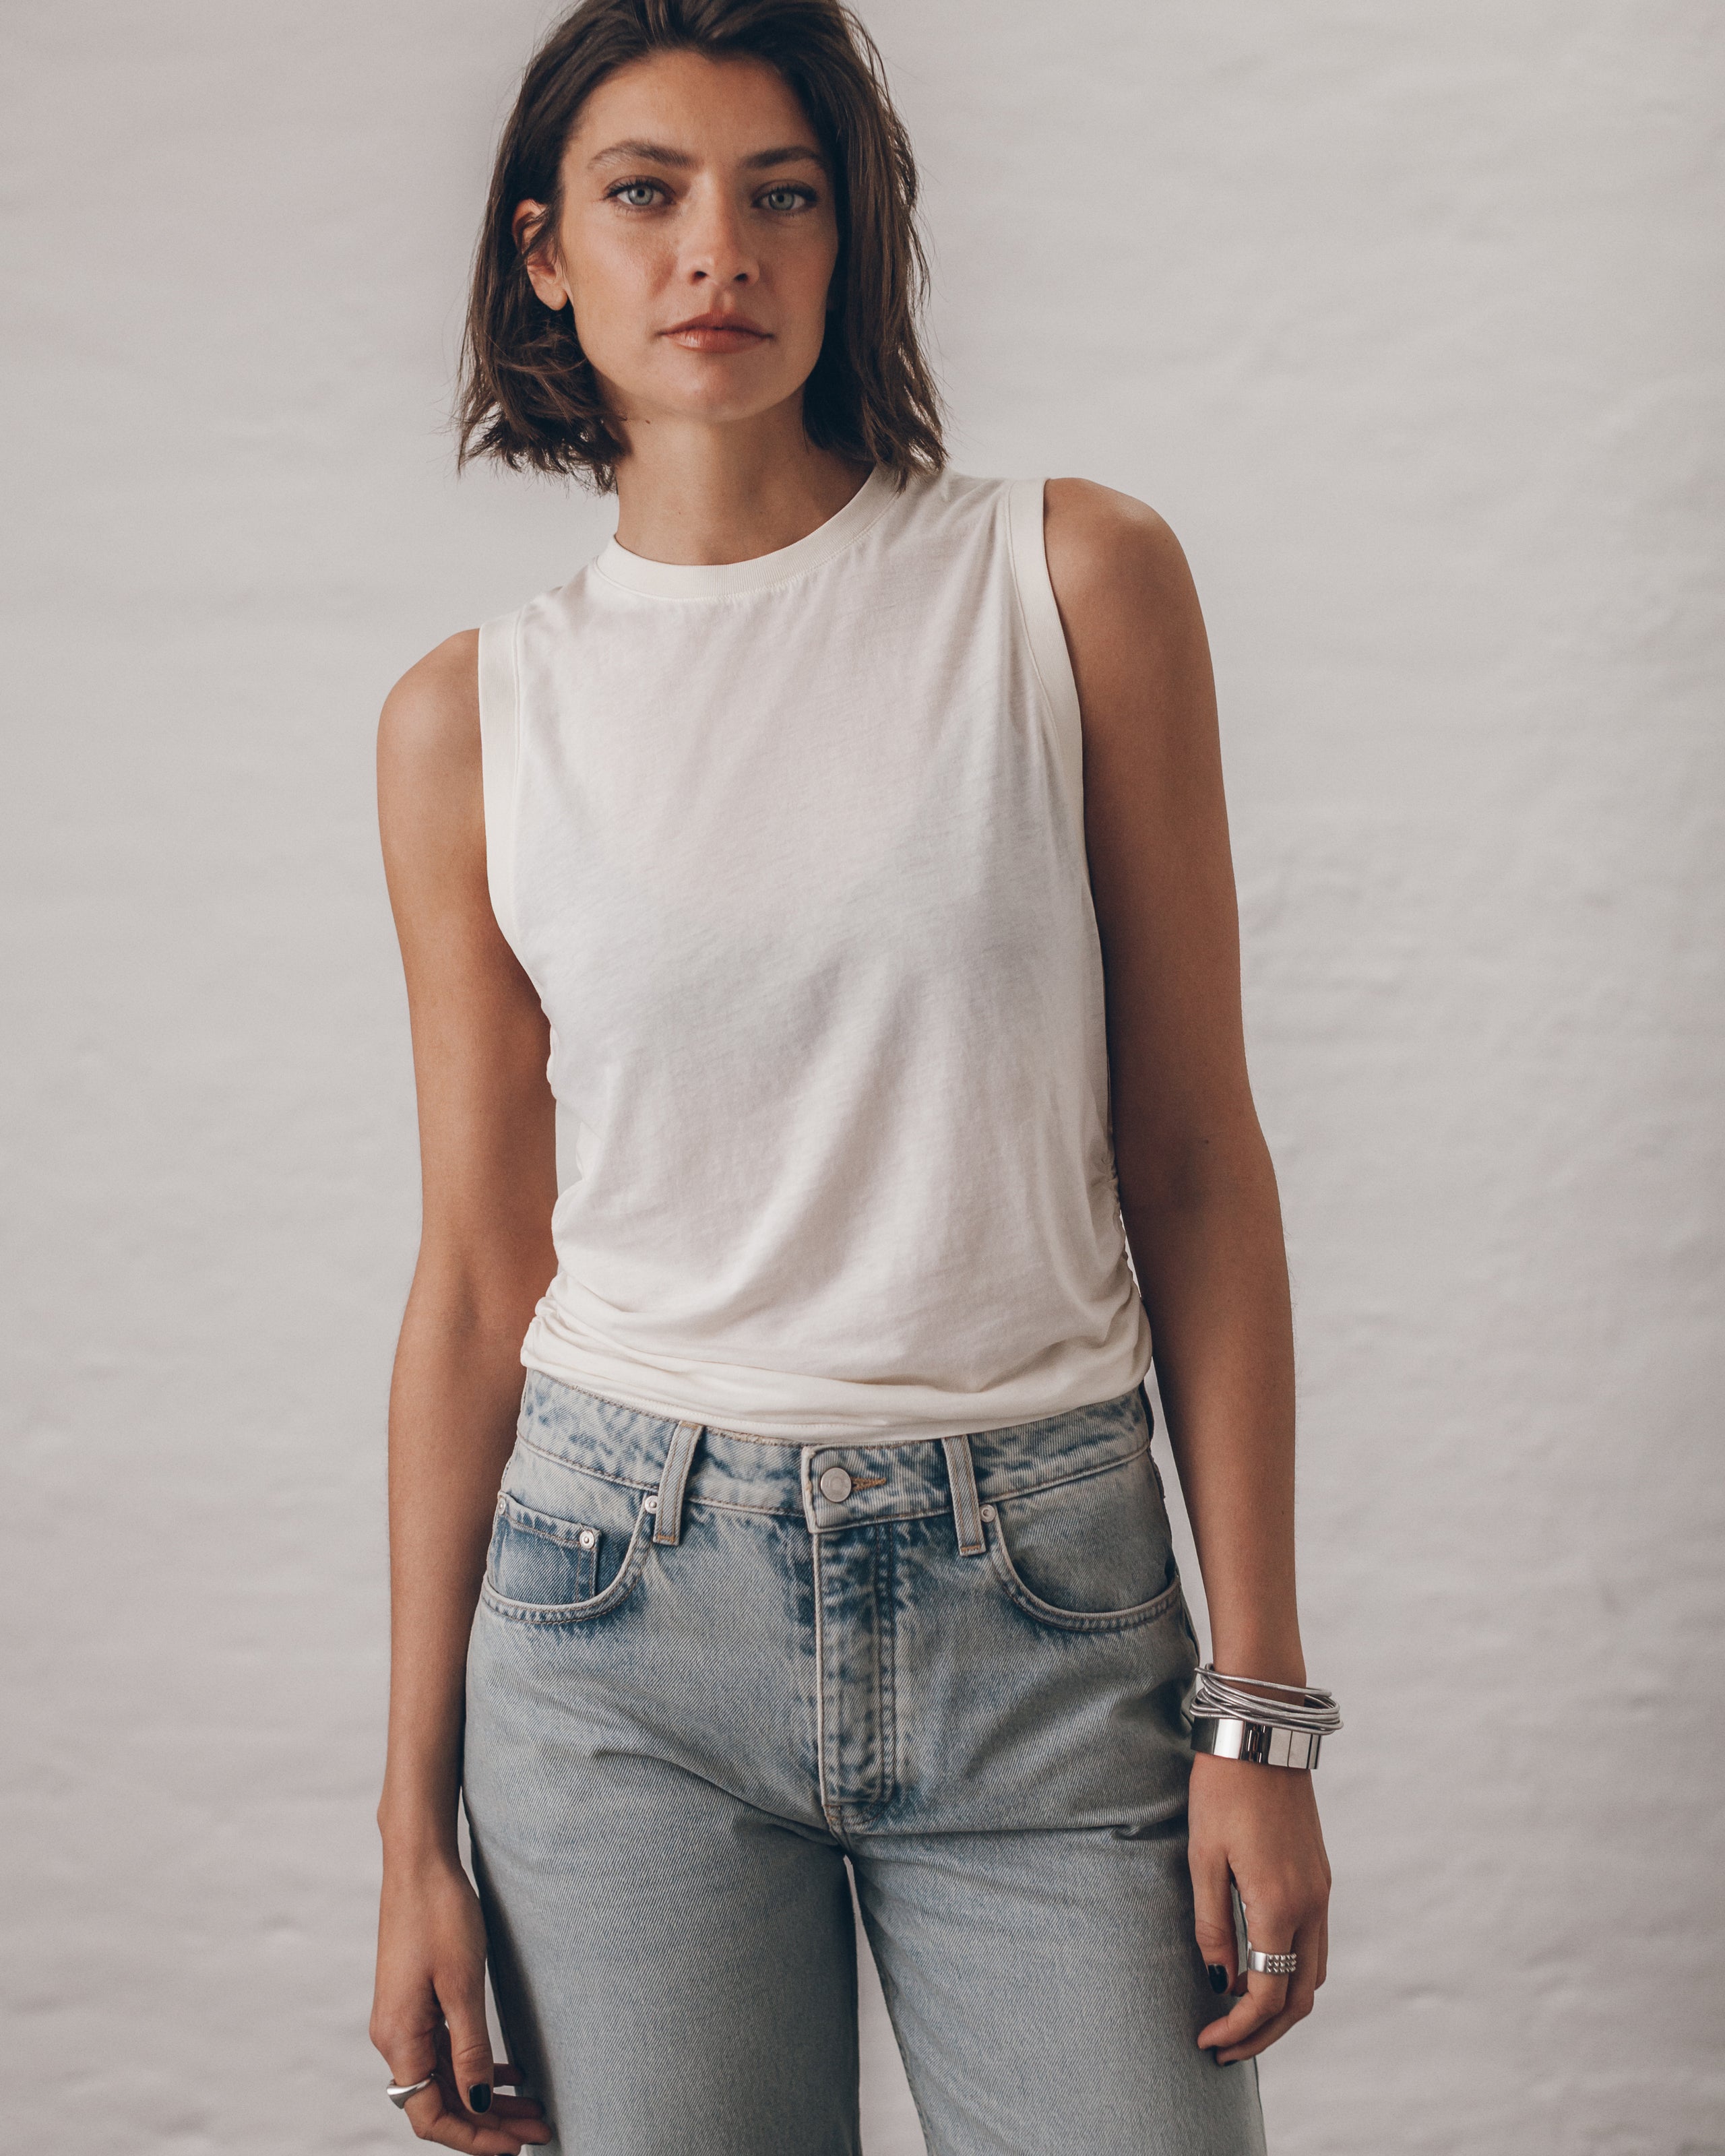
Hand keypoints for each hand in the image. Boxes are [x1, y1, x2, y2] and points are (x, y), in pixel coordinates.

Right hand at [370, 1848, 552, 2150]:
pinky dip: (477, 2068)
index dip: (473, 2138)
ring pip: (447, 2079)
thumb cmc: (440, 1914)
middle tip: (541, 2129)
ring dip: (488, 2097)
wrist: (420, 1862)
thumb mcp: (463, 1984)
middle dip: (491, 2122)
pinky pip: (446, 2052)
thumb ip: (470, 2050)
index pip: (430, 2116)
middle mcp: (395, 2038)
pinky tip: (510, 2073)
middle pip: (441, 2102)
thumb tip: (479, 2105)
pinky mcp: (416, 2002)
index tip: (516, 2147)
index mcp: (400, 2039)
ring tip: (534, 2107)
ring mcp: (405, 2020)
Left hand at [1189, 1751, 1330, 2065]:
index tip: (1207, 2041)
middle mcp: (1311, 1906)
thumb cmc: (1223, 1790)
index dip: (1239, 2029)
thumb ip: (1212, 1923)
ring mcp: (1321, 1891)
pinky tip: (1260, 1972)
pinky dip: (1292, 1973)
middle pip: (1300, 1997)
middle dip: (1264, 2032)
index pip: (1267, 1995)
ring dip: (1282, 2006)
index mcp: (1279, 1905)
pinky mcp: (1320, 1877)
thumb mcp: (1203, 1856)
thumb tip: (1218, 1982)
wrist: (1261, 1736)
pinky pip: (1314, 1945)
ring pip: (1313, 1974)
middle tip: (1224, 2048)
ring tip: (1240, 2018)